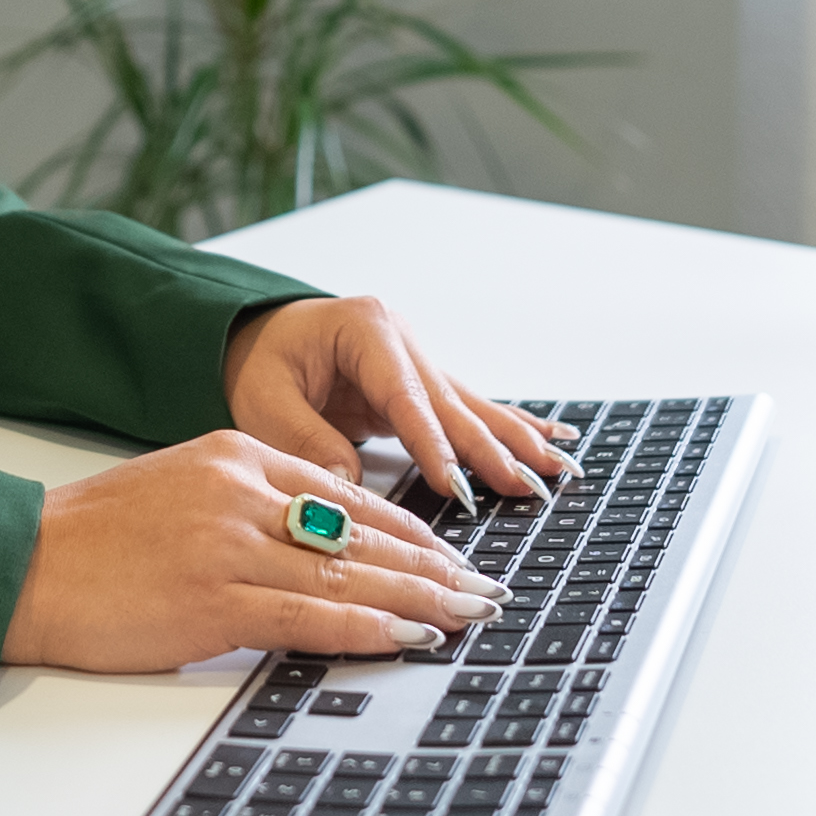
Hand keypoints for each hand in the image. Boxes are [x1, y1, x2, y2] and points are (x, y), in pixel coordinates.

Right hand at [0, 432, 508, 671]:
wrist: (25, 564)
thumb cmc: (93, 539)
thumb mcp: (179, 489)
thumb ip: (247, 505)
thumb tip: (317, 542)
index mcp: (236, 455)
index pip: (347, 492)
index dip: (409, 527)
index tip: (449, 552)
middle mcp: (242, 492)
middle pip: (363, 529)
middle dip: (434, 563)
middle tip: (485, 587)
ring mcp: (230, 545)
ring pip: (351, 570)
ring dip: (422, 597)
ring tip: (470, 614)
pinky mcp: (214, 600)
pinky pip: (313, 615)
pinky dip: (371, 627)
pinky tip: (412, 637)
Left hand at [221, 294, 577, 514]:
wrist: (258, 339)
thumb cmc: (260, 363)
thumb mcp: (265, 401)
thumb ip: (306, 440)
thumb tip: (350, 486)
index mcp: (364, 330)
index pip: (404, 395)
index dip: (431, 442)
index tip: (454, 483)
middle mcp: (401, 339)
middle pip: (451, 402)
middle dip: (491, 447)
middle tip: (527, 484)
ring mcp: (416, 359)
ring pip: (470, 407)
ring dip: (514, 441)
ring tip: (557, 469)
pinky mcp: (421, 385)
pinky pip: (468, 411)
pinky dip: (507, 430)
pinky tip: (551, 440)